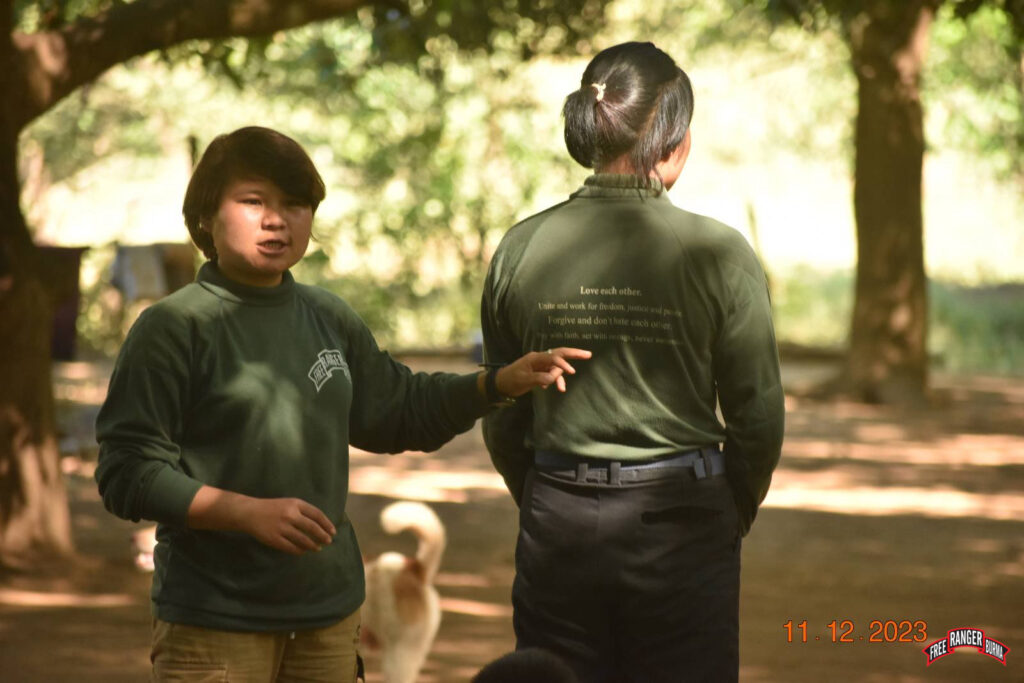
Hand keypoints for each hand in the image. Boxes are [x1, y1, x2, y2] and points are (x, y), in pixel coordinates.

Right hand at [188, 486, 336, 554]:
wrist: (250, 513)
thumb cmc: (273, 508)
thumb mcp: (289, 503)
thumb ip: (304, 511)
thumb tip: (321, 525)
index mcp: (295, 504)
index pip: (316, 514)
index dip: (326, 524)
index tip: (333, 531)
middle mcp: (290, 515)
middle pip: (312, 528)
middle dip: (322, 536)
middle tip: (328, 541)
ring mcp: (282, 527)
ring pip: (303, 539)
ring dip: (313, 545)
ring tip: (318, 548)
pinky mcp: (274, 539)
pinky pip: (291, 547)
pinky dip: (299, 550)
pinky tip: (304, 551)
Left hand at [495, 347, 591, 396]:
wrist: (500, 384)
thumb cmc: (510, 381)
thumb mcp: (524, 381)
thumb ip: (540, 378)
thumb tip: (555, 376)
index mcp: (535, 358)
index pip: (554, 357)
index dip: (563, 364)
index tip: (571, 372)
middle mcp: (539, 358)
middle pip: (559, 354)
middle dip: (574, 354)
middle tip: (588, 354)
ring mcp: (539, 364)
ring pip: (556, 367)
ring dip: (561, 376)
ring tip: (562, 389)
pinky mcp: (539, 371)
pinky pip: (551, 373)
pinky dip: (554, 380)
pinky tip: (552, 388)